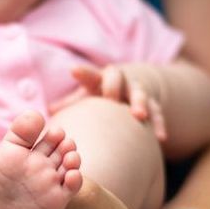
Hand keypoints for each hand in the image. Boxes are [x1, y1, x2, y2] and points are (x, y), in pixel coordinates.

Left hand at [51, 64, 166, 141]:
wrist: (136, 82)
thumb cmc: (103, 92)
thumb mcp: (88, 93)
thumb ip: (71, 102)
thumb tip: (49, 112)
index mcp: (101, 79)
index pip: (91, 74)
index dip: (83, 72)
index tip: (73, 71)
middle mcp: (120, 82)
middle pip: (117, 78)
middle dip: (113, 87)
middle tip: (110, 97)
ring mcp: (138, 91)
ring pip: (141, 94)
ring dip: (140, 104)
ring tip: (140, 116)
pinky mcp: (153, 103)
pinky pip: (158, 113)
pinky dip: (159, 124)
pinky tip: (160, 137)